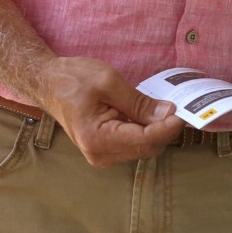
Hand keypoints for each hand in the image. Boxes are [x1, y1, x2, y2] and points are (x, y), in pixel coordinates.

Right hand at [36, 55, 183, 166]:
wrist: (48, 83)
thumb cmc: (73, 78)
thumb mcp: (108, 82)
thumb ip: (139, 102)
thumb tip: (168, 113)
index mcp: (98, 138)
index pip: (146, 140)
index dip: (169, 127)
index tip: (183, 110)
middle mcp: (99, 154)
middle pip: (147, 148)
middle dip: (165, 128)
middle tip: (177, 104)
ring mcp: (101, 154)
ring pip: (143, 148)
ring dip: (157, 129)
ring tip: (163, 106)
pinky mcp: (104, 148)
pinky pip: (134, 143)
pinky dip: (146, 129)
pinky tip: (148, 112)